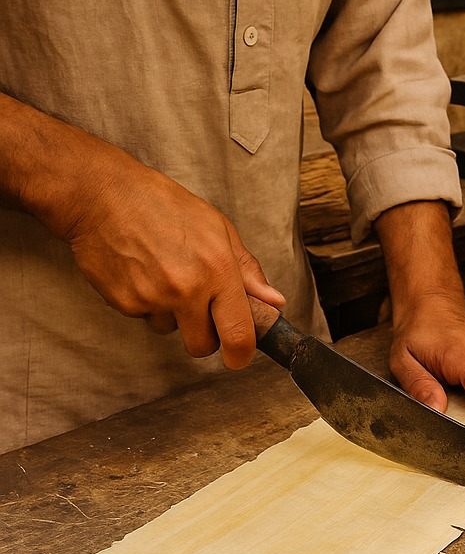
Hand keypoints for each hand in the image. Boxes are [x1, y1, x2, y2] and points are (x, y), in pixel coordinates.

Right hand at [64, 156, 284, 368]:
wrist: (101, 196)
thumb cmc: (163, 206)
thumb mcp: (218, 228)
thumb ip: (247, 270)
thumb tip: (273, 301)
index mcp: (217, 270)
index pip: (238, 332)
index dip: (241, 354)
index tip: (239, 357)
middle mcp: (187, 289)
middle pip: (203, 346)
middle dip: (205, 336)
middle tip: (200, 310)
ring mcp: (153, 299)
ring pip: (172, 331)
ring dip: (173, 315)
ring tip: (164, 274)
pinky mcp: (125, 303)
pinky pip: (146, 318)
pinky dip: (147, 303)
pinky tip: (142, 272)